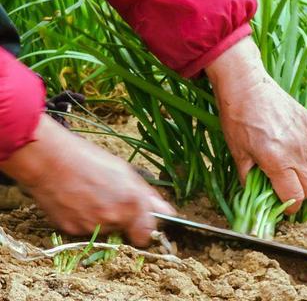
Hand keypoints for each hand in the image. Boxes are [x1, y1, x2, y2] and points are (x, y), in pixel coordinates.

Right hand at [0, 115, 174, 245]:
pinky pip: (85, 231)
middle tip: (110, 198)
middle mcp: (114, 219)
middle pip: (125, 232)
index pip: (147, 235)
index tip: (141, 222)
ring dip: (102, 219)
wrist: (50, 161)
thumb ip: (148, 196)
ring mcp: (92, 227)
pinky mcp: (72, 231)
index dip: (145, 228)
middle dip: (123, 220)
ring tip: (91, 195)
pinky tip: (78, 201)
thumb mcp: (126, 172)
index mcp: (133, 204)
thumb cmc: (90, 160)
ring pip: (105, 231)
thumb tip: (166, 212)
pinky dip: (84, 220)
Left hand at [206, 37, 306, 212]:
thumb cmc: (237, 119)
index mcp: (276, 161)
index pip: (295, 196)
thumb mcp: (237, 153)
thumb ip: (249, 178)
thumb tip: (257, 195)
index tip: (285, 204)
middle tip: (291, 187)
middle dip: (303, 193)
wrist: (245, 87)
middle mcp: (298, 150)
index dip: (290, 206)